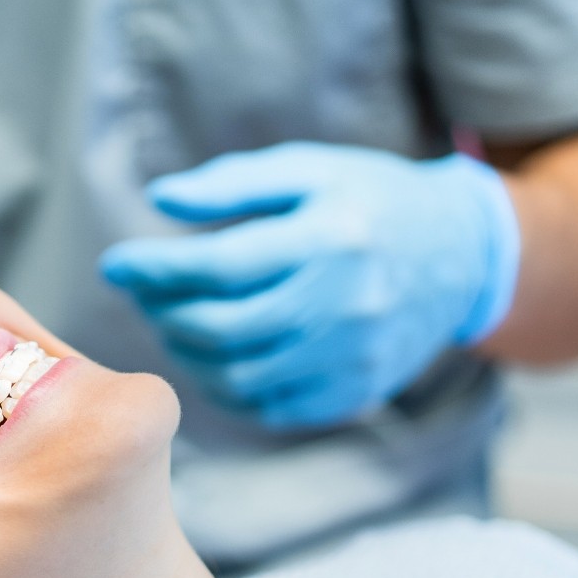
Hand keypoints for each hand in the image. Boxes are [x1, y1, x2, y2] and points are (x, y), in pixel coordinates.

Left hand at [99, 142, 519, 428]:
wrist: (462, 257)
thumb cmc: (370, 202)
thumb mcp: (309, 171)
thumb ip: (231, 185)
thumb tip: (157, 200)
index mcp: (331, 239)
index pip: (219, 266)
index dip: (154, 270)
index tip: (114, 264)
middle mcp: (344, 305)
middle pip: (221, 328)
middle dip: (162, 313)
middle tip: (141, 295)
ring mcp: (352, 357)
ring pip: (237, 375)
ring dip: (185, 353)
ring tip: (171, 322)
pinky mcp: (354, 392)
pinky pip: (267, 407)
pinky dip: (223, 387)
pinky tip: (209, 356)